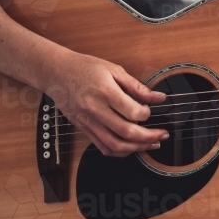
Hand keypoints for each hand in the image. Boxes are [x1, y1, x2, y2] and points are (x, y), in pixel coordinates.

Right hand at [42, 51, 168, 156]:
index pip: (132, 112)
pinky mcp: (83, 128)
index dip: (147, 114)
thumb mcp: (114, 70)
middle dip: (149, 137)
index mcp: (105, 92)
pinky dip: (119, 151)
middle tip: (162, 135)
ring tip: (151, 145)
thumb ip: (137, 87)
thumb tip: (159, 97)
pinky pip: (102, 147)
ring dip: (136, 148)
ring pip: (114, 145)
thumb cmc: (85, 68)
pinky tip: (131, 147)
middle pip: (126, 132)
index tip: (150, 110)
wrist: (56, 72)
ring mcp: (88, 122)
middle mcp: (95, 110)